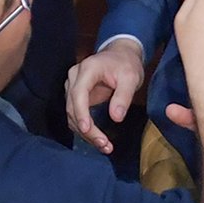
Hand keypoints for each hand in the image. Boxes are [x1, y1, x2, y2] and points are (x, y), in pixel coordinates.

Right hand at [65, 40, 146, 154]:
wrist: (120, 55)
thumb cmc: (126, 64)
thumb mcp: (131, 77)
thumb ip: (123, 96)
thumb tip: (116, 118)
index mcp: (87, 69)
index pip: (78, 93)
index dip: (81, 113)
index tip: (87, 129)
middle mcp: (74, 78)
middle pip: (73, 107)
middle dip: (87, 129)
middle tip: (105, 145)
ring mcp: (72, 87)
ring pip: (72, 115)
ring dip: (86, 133)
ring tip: (105, 146)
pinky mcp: (76, 97)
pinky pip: (77, 116)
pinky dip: (86, 130)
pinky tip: (99, 140)